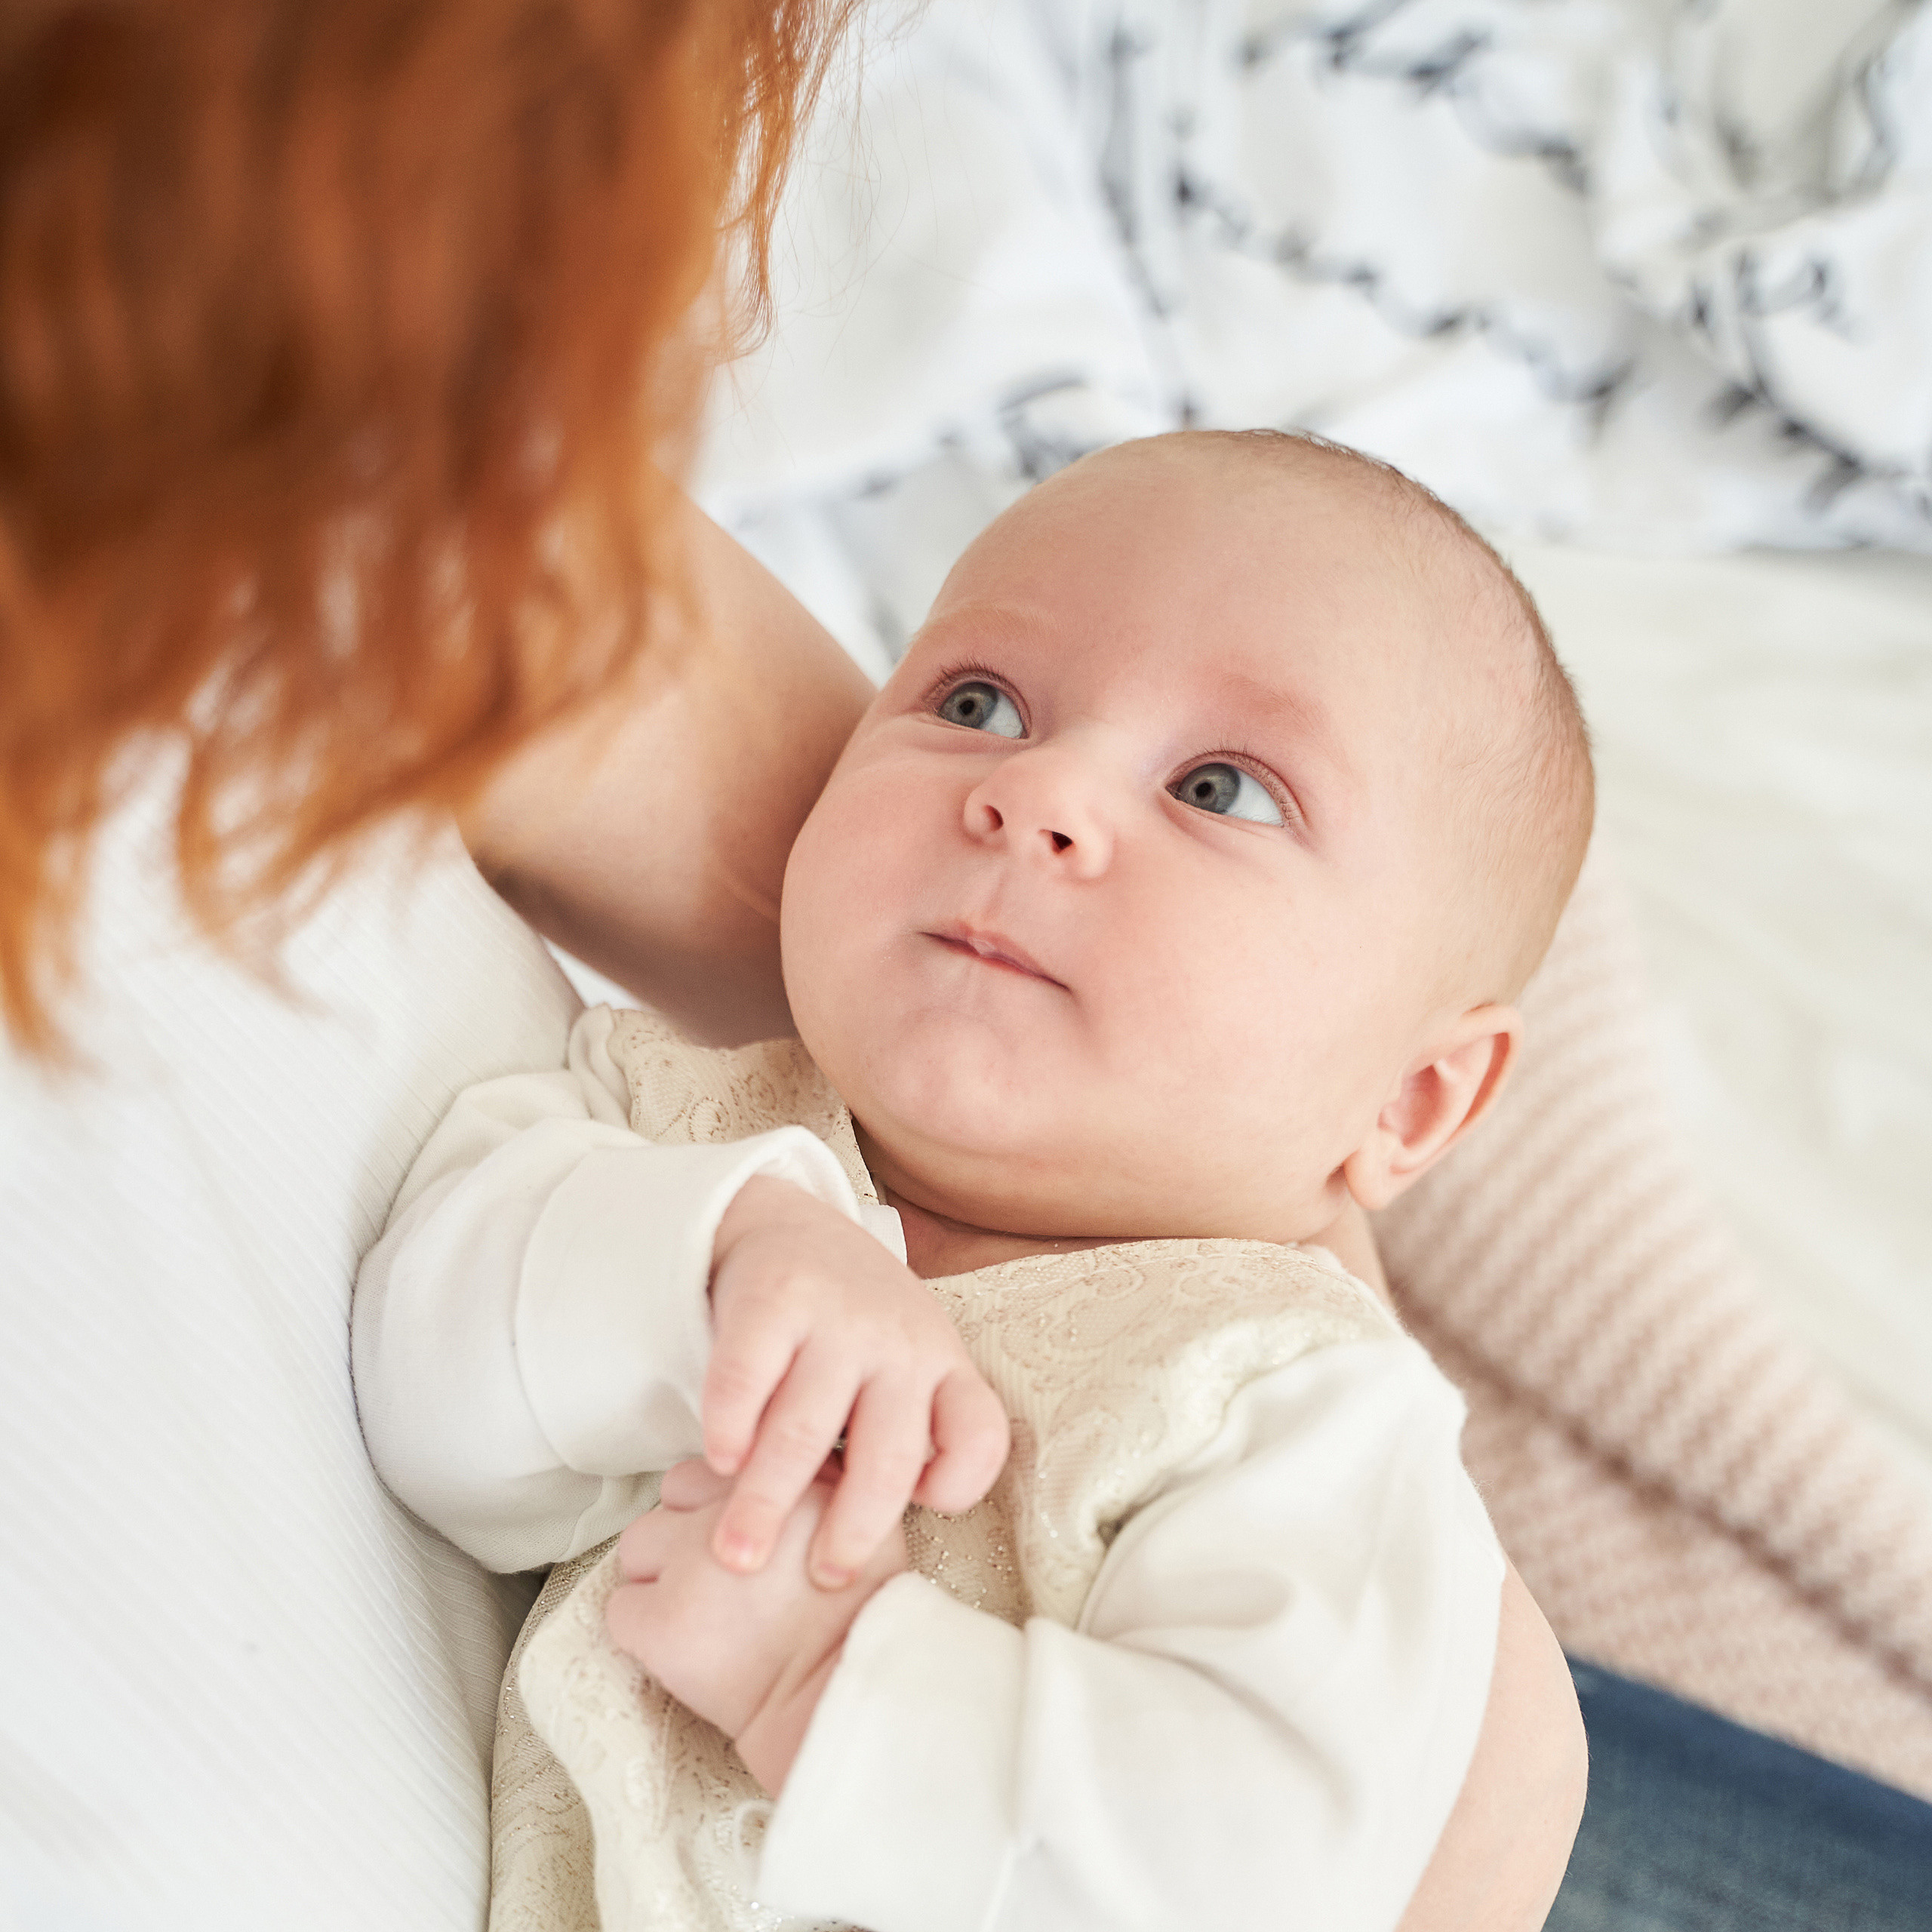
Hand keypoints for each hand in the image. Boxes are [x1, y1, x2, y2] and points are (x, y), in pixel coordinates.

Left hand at [606, 1458, 907, 1792]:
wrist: (840, 1696)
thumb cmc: (860, 1617)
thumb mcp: (859, 1520)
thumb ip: (818, 1482)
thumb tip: (783, 1469)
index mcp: (777, 1480)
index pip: (717, 1466)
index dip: (723, 1503)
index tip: (740, 1533)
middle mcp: (726, 1511)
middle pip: (671, 1496)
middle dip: (685, 1529)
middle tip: (715, 1574)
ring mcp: (686, 1565)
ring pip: (636, 1546)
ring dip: (657, 1574)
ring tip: (696, 1611)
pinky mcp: (659, 1623)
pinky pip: (620, 1611)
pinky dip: (642, 1629)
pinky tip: (680, 1649)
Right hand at [704, 1175, 1007, 1586]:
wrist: (789, 1228)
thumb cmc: (853, 1329)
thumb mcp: (906, 1368)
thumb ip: (905, 1439)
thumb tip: (868, 1544)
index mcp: (943, 1366)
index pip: (979, 1435)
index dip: (959, 1486)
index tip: (920, 1513)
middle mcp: (900, 1342)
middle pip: (887, 1457)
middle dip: (852, 1531)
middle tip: (818, 1581)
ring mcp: (837, 1319)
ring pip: (805, 1431)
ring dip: (767, 1502)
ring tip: (736, 1556)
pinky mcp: (773, 1300)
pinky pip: (748, 1379)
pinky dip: (730, 1429)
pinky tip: (718, 1463)